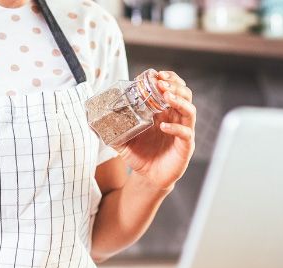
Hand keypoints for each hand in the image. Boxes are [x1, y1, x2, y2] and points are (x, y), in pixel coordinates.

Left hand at [120, 70, 196, 190]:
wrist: (148, 178)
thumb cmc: (140, 156)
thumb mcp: (123, 141)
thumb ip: (113, 129)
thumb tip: (93, 121)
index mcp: (163, 112)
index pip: (171, 88)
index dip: (167, 79)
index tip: (155, 74)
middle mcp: (175, 118)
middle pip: (184, 93)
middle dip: (174, 85)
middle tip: (161, 82)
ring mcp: (183, 131)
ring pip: (189, 110)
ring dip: (179, 100)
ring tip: (166, 96)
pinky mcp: (186, 146)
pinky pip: (186, 133)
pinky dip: (175, 128)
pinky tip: (162, 127)